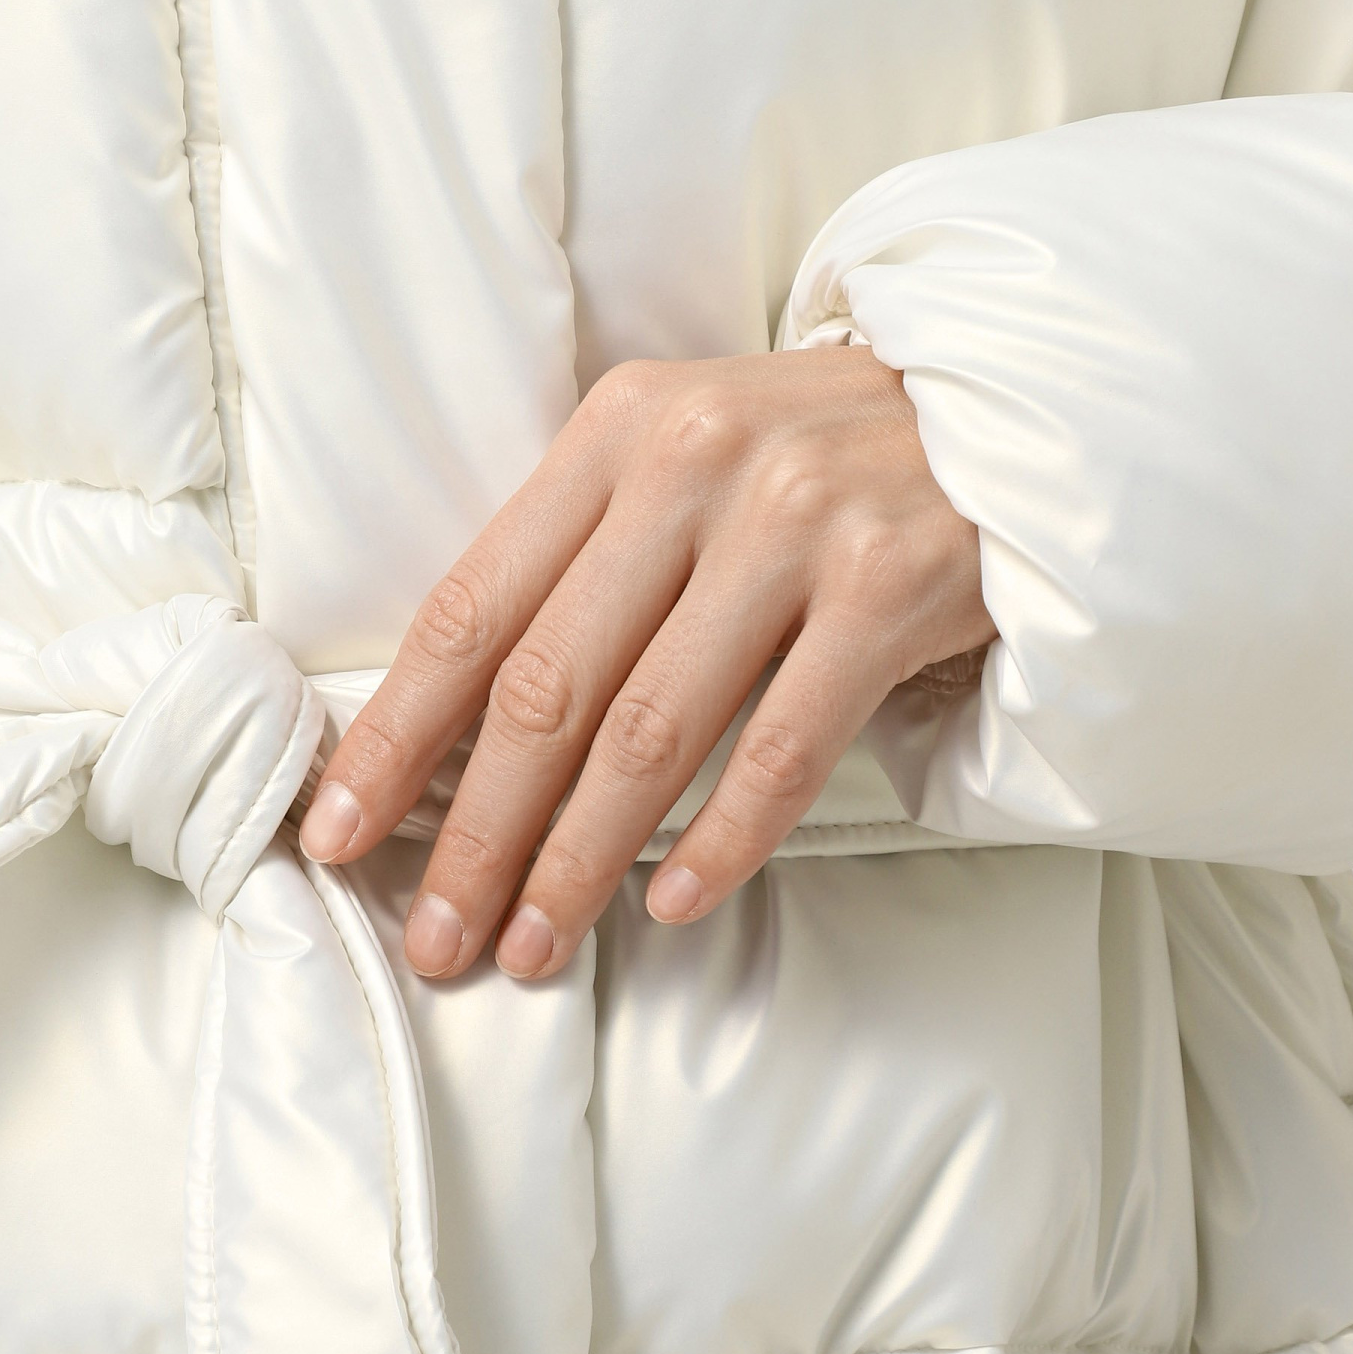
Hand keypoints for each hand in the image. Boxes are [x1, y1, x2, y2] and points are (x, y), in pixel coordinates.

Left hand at [297, 349, 993, 978]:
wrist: (1015, 407)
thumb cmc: (824, 458)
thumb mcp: (685, 461)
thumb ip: (583, 559)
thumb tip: (454, 730)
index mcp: (615, 434)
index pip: (471, 609)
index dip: (395, 736)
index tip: (337, 834)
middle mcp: (695, 466)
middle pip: (545, 688)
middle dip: (475, 833)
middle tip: (437, 934)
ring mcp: (798, 524)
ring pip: (651, 732)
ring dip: (579, 861)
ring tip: (533, 947)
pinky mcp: (893, 588)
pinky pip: (783, 750)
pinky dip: (722, 841)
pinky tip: (673, 904)